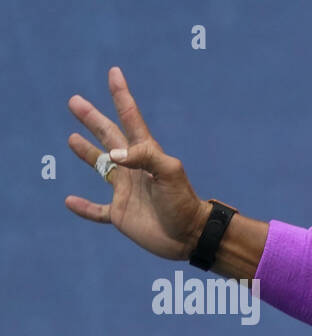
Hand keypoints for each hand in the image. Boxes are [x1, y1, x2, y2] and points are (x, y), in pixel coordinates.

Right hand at [65, 66, 210, 260]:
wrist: (190, 236)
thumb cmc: (183, 202)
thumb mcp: (169, 173)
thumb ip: (144, 157)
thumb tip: (113, 155)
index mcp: (146, 155)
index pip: (130, 119)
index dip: (121, 96)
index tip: (115, 73)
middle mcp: (132, 169)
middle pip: (108, 137)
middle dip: (92, 119)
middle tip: (75, 102)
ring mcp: (126, 191)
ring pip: (101, 168)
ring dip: (87, 153)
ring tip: (72, 138)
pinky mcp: (120, 214)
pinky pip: (97, 211)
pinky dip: (83, 208)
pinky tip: (70, 201)